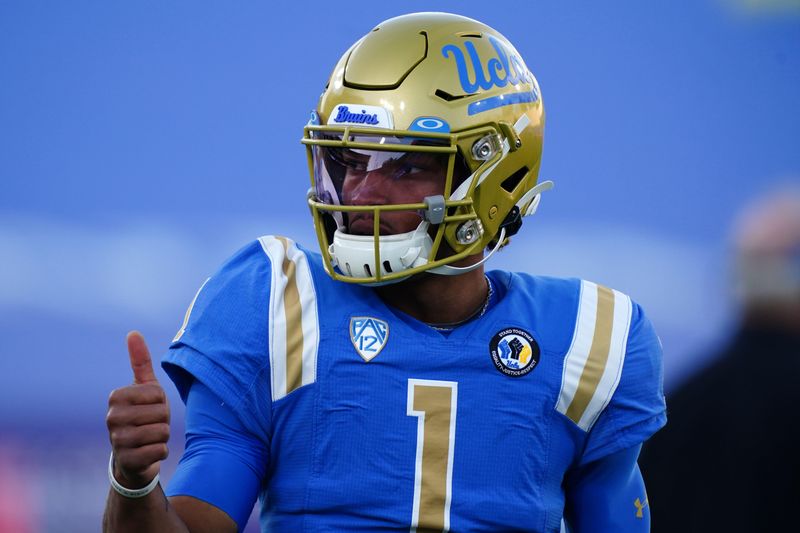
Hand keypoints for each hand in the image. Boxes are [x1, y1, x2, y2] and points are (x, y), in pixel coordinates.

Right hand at [106, 331, 169, 487]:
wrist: (133, 457)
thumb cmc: (142, 415)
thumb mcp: (144, 388)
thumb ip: (140, 361)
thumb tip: (133, 332)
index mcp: (116, 397)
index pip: (158, 393)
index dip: (161, 401)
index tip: (150, 408)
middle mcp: (112, 418)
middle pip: (161, 413)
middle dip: (163, 420)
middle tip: (151, 425)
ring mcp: (117, 441)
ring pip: (162, 432)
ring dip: (163, 436)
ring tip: (150, 438)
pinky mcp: (128, 461)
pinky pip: (161, 450)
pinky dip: (162, 452)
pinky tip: (149, 452)